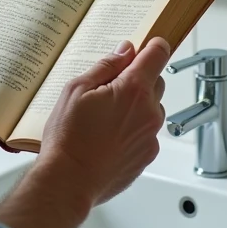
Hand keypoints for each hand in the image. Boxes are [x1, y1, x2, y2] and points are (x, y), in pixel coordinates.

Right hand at [35, 38, 170, 206]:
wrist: (69, 181)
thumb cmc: (68, 138)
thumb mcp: (77, 90)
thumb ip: (105, 67)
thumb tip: (125, 51)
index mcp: (132, 89)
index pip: (158, 55)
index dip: (153, 46)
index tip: (147, 45)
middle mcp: (149, 111)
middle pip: (157, 81)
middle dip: (138, 78)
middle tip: (110, 87)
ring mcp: (151, 135)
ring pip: (152, 108)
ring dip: (137, 105)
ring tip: (106, 117)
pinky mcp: (147, 155)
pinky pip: (147, 132)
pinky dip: (134, 129)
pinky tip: (109, 136)